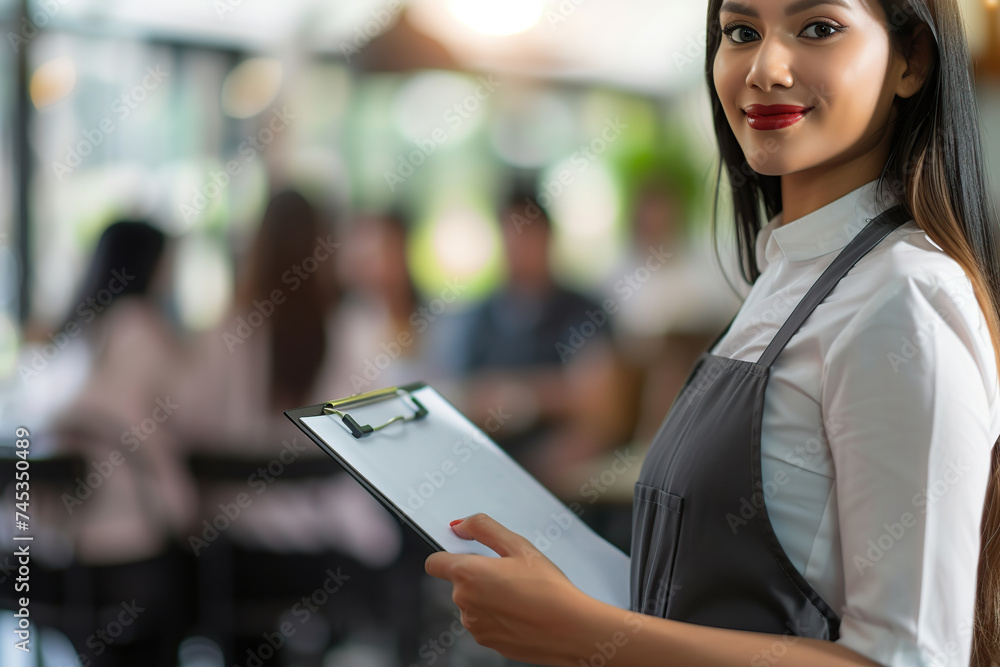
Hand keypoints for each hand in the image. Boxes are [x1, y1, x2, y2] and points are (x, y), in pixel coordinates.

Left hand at [424, 513, 594, 665]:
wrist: (570, 629)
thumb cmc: (548, 587)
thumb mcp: (518, 545)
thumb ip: (483, 528)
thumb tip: (459, 526)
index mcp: (467, 574)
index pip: (434, 562)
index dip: (449, 554)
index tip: (468, 552)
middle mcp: (463, 602)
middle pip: (459, 582)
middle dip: (478, 575)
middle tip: (511, 572)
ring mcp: (474, 625)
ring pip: (473, 603)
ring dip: (488, 597)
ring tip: (521, 594)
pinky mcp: (487, 642)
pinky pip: (485, 622)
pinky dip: (498, 616)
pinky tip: (522, 613)